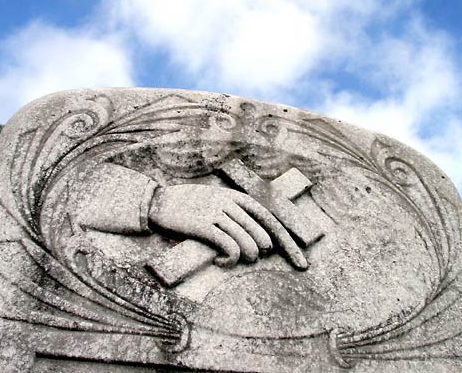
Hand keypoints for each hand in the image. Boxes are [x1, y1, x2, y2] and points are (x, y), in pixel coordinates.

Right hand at [148, 184, 307, 269]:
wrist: (159, 202)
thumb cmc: (189, 205)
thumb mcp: (217, 200)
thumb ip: (237, 212)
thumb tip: (261, 238)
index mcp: (238, 197)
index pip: (273, 221)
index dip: (290, 244)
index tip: (303, 263)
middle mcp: (232, 204)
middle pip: (264, 236)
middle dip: (260, 253)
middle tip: (246, 257)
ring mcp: (219, 214)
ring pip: (250, 245)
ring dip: (245, 259)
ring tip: (232, 259)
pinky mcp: (205, 226)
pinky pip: (230, 249)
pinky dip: (230, 261)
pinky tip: (221, 262)